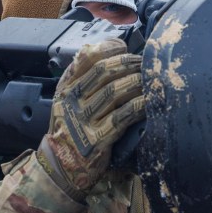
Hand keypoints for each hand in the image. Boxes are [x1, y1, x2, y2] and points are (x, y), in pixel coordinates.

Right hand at [37, 38, 145, 198]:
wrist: (61, 164)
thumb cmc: (71, 127)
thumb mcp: (69, 98)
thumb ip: (84, 76)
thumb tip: (115, 50)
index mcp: (67, 86)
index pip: (87, 56)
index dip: (110, 48)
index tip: (126, 49)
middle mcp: (72, 100)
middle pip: (104, 71)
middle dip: (129, 64)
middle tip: (146, 64)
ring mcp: (83, 119)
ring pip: (114, 91)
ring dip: (137, 82)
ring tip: (150, 80)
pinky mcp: (97, 139)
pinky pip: (122, 117)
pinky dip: (138, 106)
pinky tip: (149, 102)